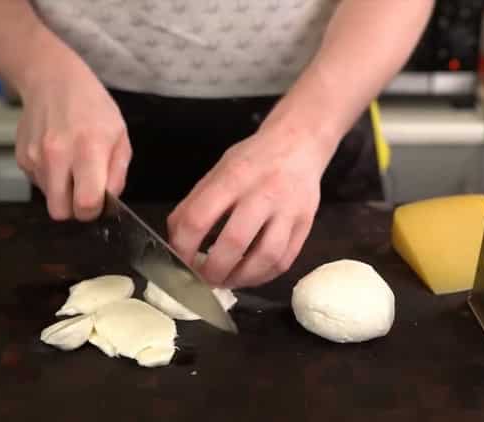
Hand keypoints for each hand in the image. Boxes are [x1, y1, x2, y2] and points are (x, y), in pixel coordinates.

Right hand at [15, 62, 130, 220]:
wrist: (52, 80)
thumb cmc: (92, 107)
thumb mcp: (120, 136)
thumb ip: (118, 173)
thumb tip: (109, 201)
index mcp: (88, 150)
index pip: (85, 204)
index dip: (94, 211)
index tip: (99, 203)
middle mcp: (57, 156)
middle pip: (60, 212)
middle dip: (75, 209)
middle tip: (85, 193)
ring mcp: (35, 157)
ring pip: (49, 199)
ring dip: (62, 192)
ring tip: (72, 166)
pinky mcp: (21, 158)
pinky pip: (39, 184)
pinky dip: (50, 179)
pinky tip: (59, 157)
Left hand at [167, 126, 332, 287]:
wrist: (299, 144)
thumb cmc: (253, 160)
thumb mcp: (218, 170)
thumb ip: (196, 203)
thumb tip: (177, 241)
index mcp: (234, 176)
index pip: (198, 218)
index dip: (184, 248)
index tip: (181, 261)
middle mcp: (263, 192)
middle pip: (234, 242)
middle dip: (213, 271)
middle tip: (204, 279)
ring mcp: (289, 210)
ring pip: (266, 257)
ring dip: (241, 279)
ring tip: (228, 280)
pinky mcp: (306, 224)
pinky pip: (284, 261)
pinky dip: (263, 276)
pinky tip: (250, 275)